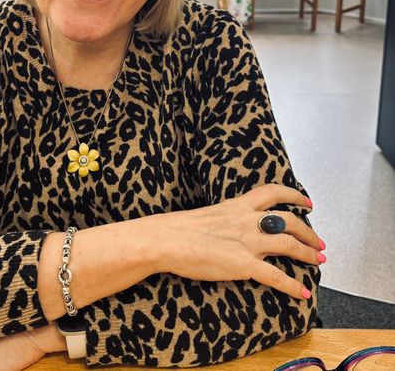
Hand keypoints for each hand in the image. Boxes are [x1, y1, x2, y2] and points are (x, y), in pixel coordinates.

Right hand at [155, 183, 322, 299]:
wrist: (167, 238)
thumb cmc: (179, 229)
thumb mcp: (208, 214)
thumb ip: (225, 219)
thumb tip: (229, 227)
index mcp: (237, 206)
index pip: (273, 193)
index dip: (294, 196)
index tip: (307, 203)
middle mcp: (247, 220)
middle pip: (289, 221)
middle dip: (309, 233)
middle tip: (318, 242)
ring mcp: (247, 242)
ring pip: (289, 244)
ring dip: (308, 255)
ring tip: (319, 262)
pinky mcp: (244, 264)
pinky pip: (276, 276)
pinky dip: (293, 286)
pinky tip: (302, 293)